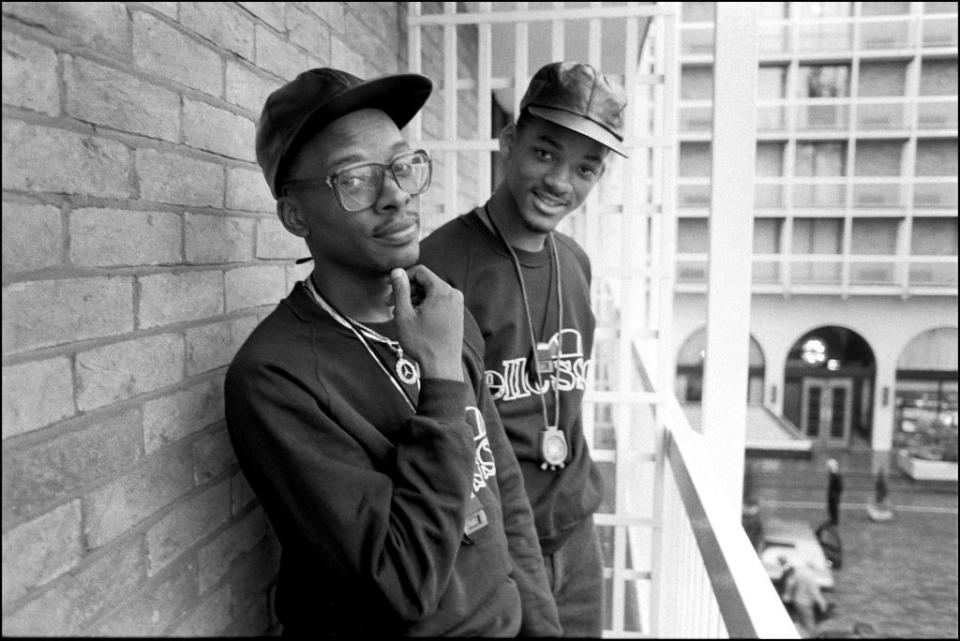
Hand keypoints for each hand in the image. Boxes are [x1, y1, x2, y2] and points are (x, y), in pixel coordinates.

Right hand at [391, 265, 463, 381]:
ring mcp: (457, 305)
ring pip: (431, 293)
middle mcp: (453, 294)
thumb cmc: (422, 343)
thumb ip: (401, 290)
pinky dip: (424, 306)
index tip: (391, 288)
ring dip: (414, 300)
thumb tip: (397, 271)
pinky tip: (413, 319)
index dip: (403, 277)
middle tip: (390, 304)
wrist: (441, 366)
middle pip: (426, 282)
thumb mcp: (404, 314)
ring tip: (400, 315)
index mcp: (442, 291)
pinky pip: (438, 302)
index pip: (420, 271)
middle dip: (407, 291)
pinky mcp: (456, 314)